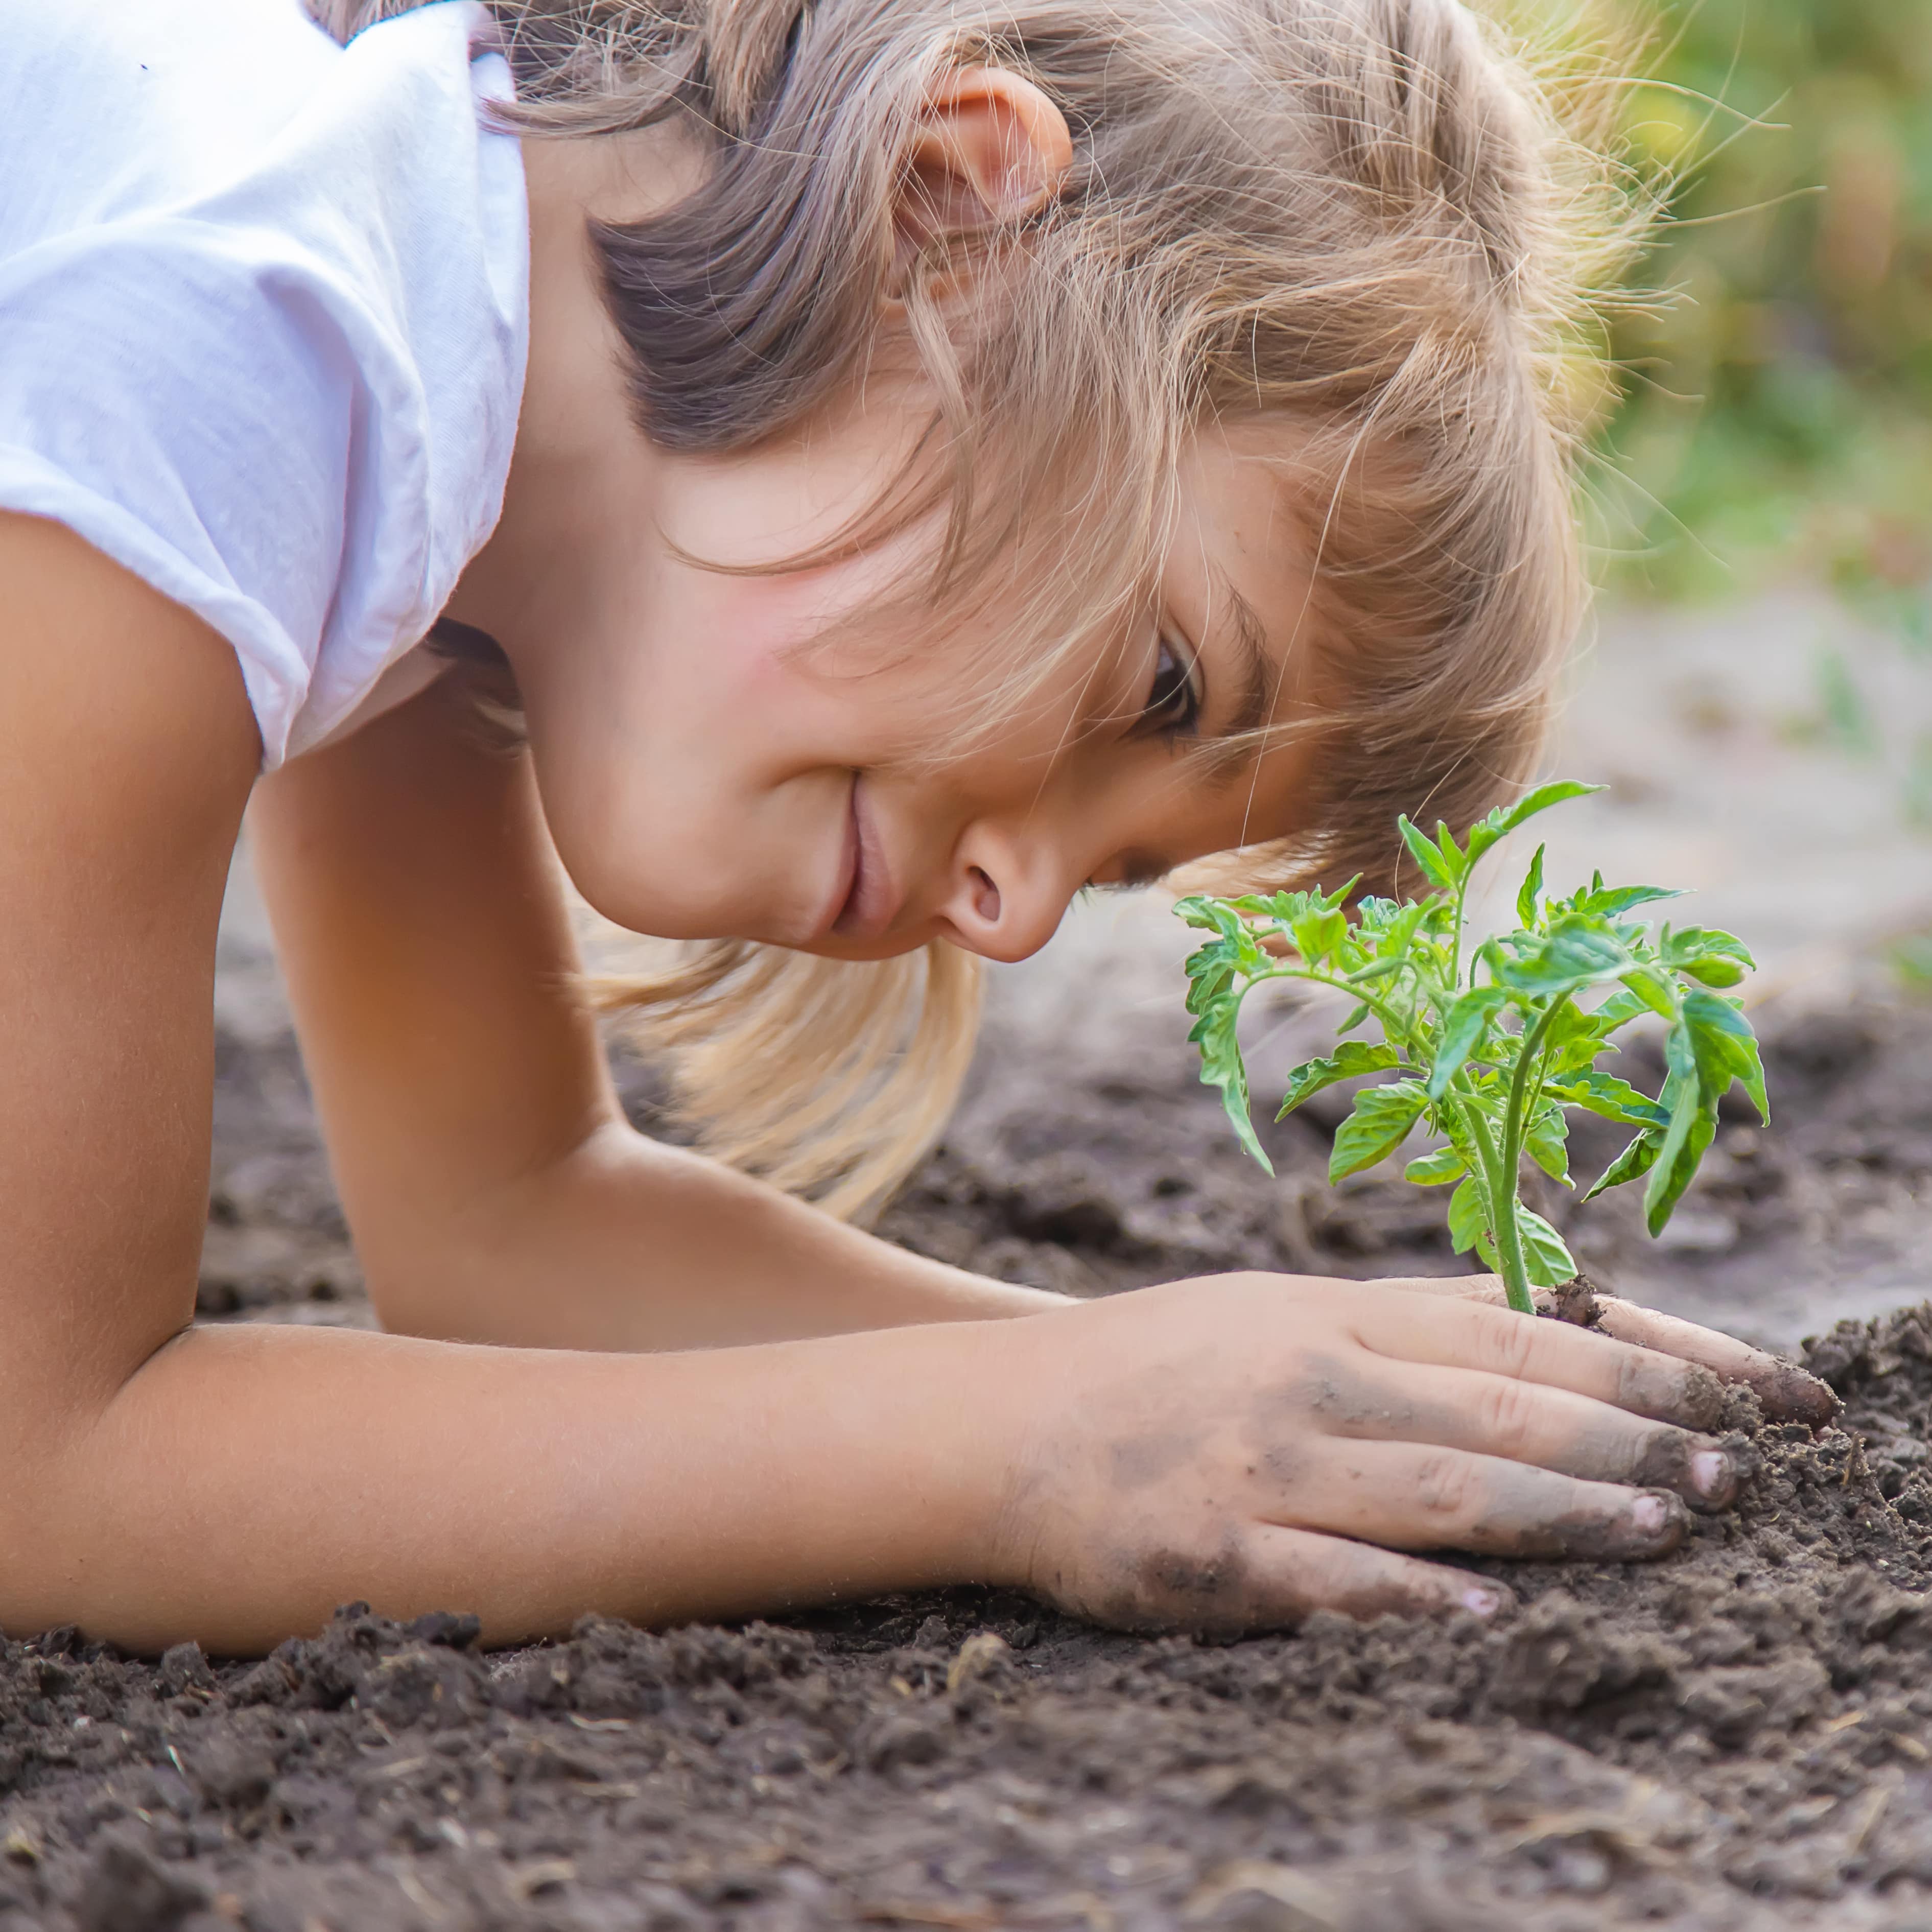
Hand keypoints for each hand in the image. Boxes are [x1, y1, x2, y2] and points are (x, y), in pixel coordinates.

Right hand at [980, 1272, 1835, 1635]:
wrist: (999, 1419)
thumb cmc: (1158, 1364)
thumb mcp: (1279, 1308)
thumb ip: (1402, 1322)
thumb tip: (1547, 1319)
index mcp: (1332, 1313)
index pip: (1514, 1326)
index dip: (1634, 1354)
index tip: (1736, 1386)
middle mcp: (1309, 1376)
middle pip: (1496, 1404)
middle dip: (1626, 1434)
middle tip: (1732, 1471)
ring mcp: (1262, 1464)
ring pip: (1437, 1488)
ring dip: (1559, 1512)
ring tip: (1662, 1530)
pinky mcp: (1214, 1554)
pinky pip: (1331, 1578)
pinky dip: (1414, 1594)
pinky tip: (1492, 1611)